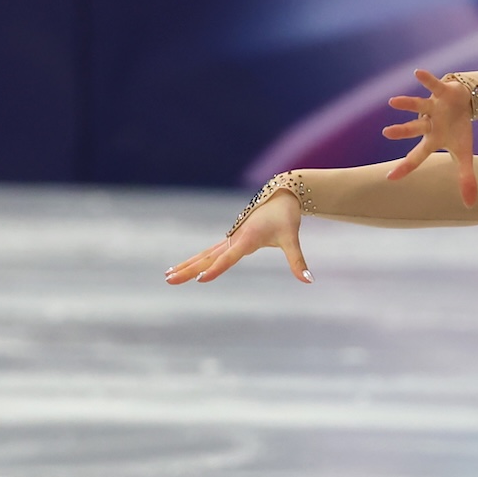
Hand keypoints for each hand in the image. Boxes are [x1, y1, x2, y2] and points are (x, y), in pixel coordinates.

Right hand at [164, 188, 308, 284]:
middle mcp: (235, 238)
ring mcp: (230, 239)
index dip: (217, 269)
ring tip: (168, 277)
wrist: (280, 196)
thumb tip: (309, 280)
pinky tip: (182, 269)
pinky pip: (209, 252)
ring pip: (204, 254)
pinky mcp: (230, 240)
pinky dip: (195, 261)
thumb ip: (298, 261)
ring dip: (186, 265)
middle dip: (189, 269)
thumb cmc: (285, 217)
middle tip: (169, 280)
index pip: (230, 257)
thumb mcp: (292, 238)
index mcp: (248, 238)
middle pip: (208, 257)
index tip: (201, 280)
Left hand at [383, 68, 476, 206]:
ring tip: (392, 102)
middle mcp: (428, 123)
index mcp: (432, 139)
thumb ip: (466, 179)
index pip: (417, 156)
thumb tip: (471, 206)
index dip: (405, 166)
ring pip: (418, 106)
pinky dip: (426, 79)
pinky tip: (417, 72)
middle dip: (402, 131)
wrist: (466, 104)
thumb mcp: (465, 155)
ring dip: (407, 103)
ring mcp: (433, 106)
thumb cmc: (459, 129)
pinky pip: (433, 84)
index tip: (388, 177)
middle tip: (386, 133)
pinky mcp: (442, 91)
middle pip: (414, 128)